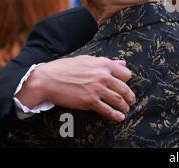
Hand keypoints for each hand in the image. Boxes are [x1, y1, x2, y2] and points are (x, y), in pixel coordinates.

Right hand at [15, 56, 135, 121]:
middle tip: (131, 100)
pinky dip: (115, 115)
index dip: (126, 80)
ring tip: (126, 109)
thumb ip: (107, 62)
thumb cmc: (65, 68)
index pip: (125, 73)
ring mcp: (97, 89)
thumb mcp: (88, 60)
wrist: (47, 79)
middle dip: (130, 96)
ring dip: (124, 106)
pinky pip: (107, 110)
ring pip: (118, 99)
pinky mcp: (90, 102)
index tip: (126, 85)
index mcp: (104, 64)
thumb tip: (122, 63)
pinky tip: (119, 117)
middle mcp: (103, 76)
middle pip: (124, 88)